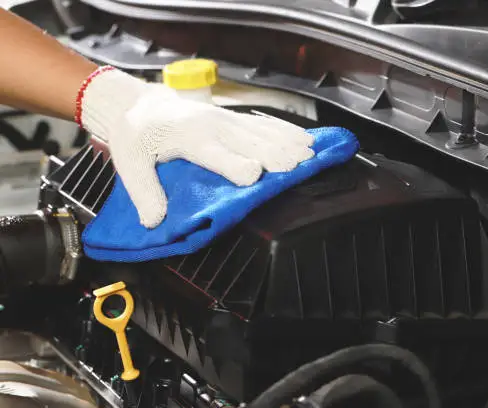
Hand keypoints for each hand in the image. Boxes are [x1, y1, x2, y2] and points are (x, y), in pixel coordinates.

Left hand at [80, 68, 313, 227]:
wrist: (139, 101)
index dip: (236, 165)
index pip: (217, 154)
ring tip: (311, 152)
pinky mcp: (232, 118)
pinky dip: (285, 130)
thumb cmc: (135, 133)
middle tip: (300, 164)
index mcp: (189, 138)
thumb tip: (154, 221)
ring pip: (262, 130)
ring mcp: (225, 119)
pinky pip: (263, 123)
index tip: (255, 175)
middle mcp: (213, 126)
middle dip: (275, 153)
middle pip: (250, 141)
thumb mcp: (129, 162)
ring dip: (287, 141)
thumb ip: (143, 191)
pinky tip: (303, 137)